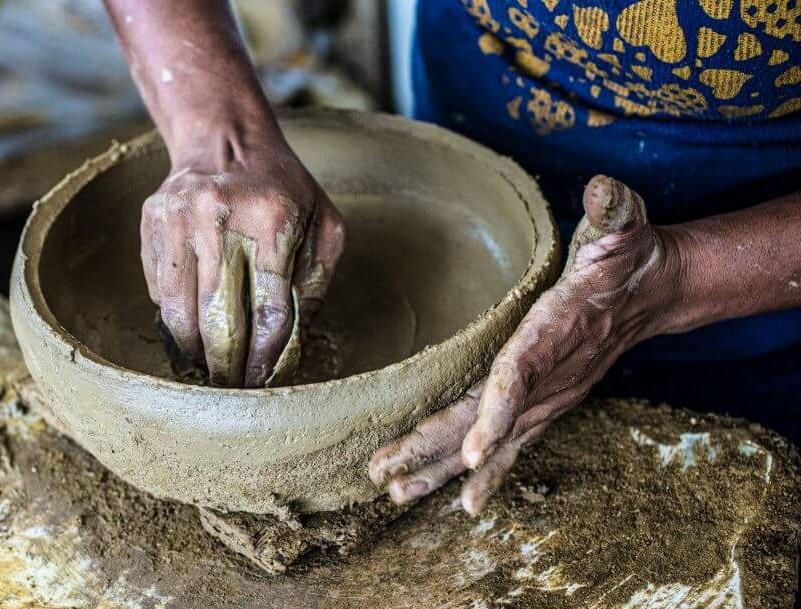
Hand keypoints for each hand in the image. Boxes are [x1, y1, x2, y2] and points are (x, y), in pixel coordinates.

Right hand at [141, 126, 344, 386]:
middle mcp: (221, 216)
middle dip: (227, 364)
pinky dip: (173, 321)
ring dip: (194, 352)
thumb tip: (290, 343)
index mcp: (274, 218)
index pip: (269, 308)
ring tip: (207, 369)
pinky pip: (159, 291)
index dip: (264, 356)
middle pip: (220, 317)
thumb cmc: (283, 190)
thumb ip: (314, 282)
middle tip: (232, 388)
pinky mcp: (153, 224)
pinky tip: (189, 334)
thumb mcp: (323, 224)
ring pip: (180, 311)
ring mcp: (180, 219)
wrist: (225, 141)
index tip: (262, 383)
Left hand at [369, 175, 681, 513]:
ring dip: (442, 466)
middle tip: (384, 474)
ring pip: (494, 440)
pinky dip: (486, 473)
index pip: (524, 373)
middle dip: (436, 449)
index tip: (470, 452)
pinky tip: (460, 501)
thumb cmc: (628, 254)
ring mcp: (550, 396)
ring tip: (396, 491)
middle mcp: (554, 375)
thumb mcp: (624, 223)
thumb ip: (612, 209)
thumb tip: (602, 189)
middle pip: (488, 419)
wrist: (657, 293)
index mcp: (560, 329)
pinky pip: (513, 444)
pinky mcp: (547, 403)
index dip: (499, 411)